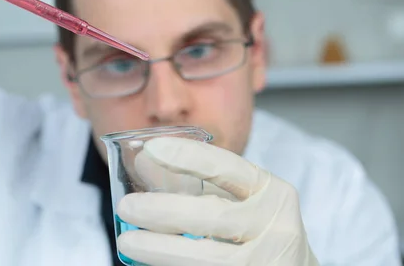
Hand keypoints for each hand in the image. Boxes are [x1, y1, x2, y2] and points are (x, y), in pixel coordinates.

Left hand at [115, 137, 319, 265]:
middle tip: (127, 207)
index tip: (151, 149)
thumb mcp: (242, 201)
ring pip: (205, 256)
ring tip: (127, 242)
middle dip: (163, 210)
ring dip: (159, 249)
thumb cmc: (259, 231)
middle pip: (213, 216)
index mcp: (273, 193)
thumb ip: (201, 184)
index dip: (188, 156)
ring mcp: (267, 262)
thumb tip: (144, 163)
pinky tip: (149, 264)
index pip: (228, 167)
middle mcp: (276, 228)